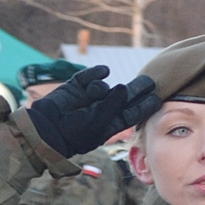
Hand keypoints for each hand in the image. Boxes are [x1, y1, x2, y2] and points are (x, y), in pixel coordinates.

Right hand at [28, 66, 160, 157]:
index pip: (132, 113)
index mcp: (110, 124)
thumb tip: (121, 87)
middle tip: (150, 80)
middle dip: (136, 89)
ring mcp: (90, 97)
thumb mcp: (97, 125)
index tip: (157, 99)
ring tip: (91, 96)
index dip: (144, 106)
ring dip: (101, 88)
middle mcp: (102, 109)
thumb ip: (112, 106)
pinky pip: (91, 76)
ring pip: (104, 87)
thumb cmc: (75, 133)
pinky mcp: (77, 86)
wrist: (47, 129)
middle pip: (124, 96)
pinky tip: (103, 71)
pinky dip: (96, 73)